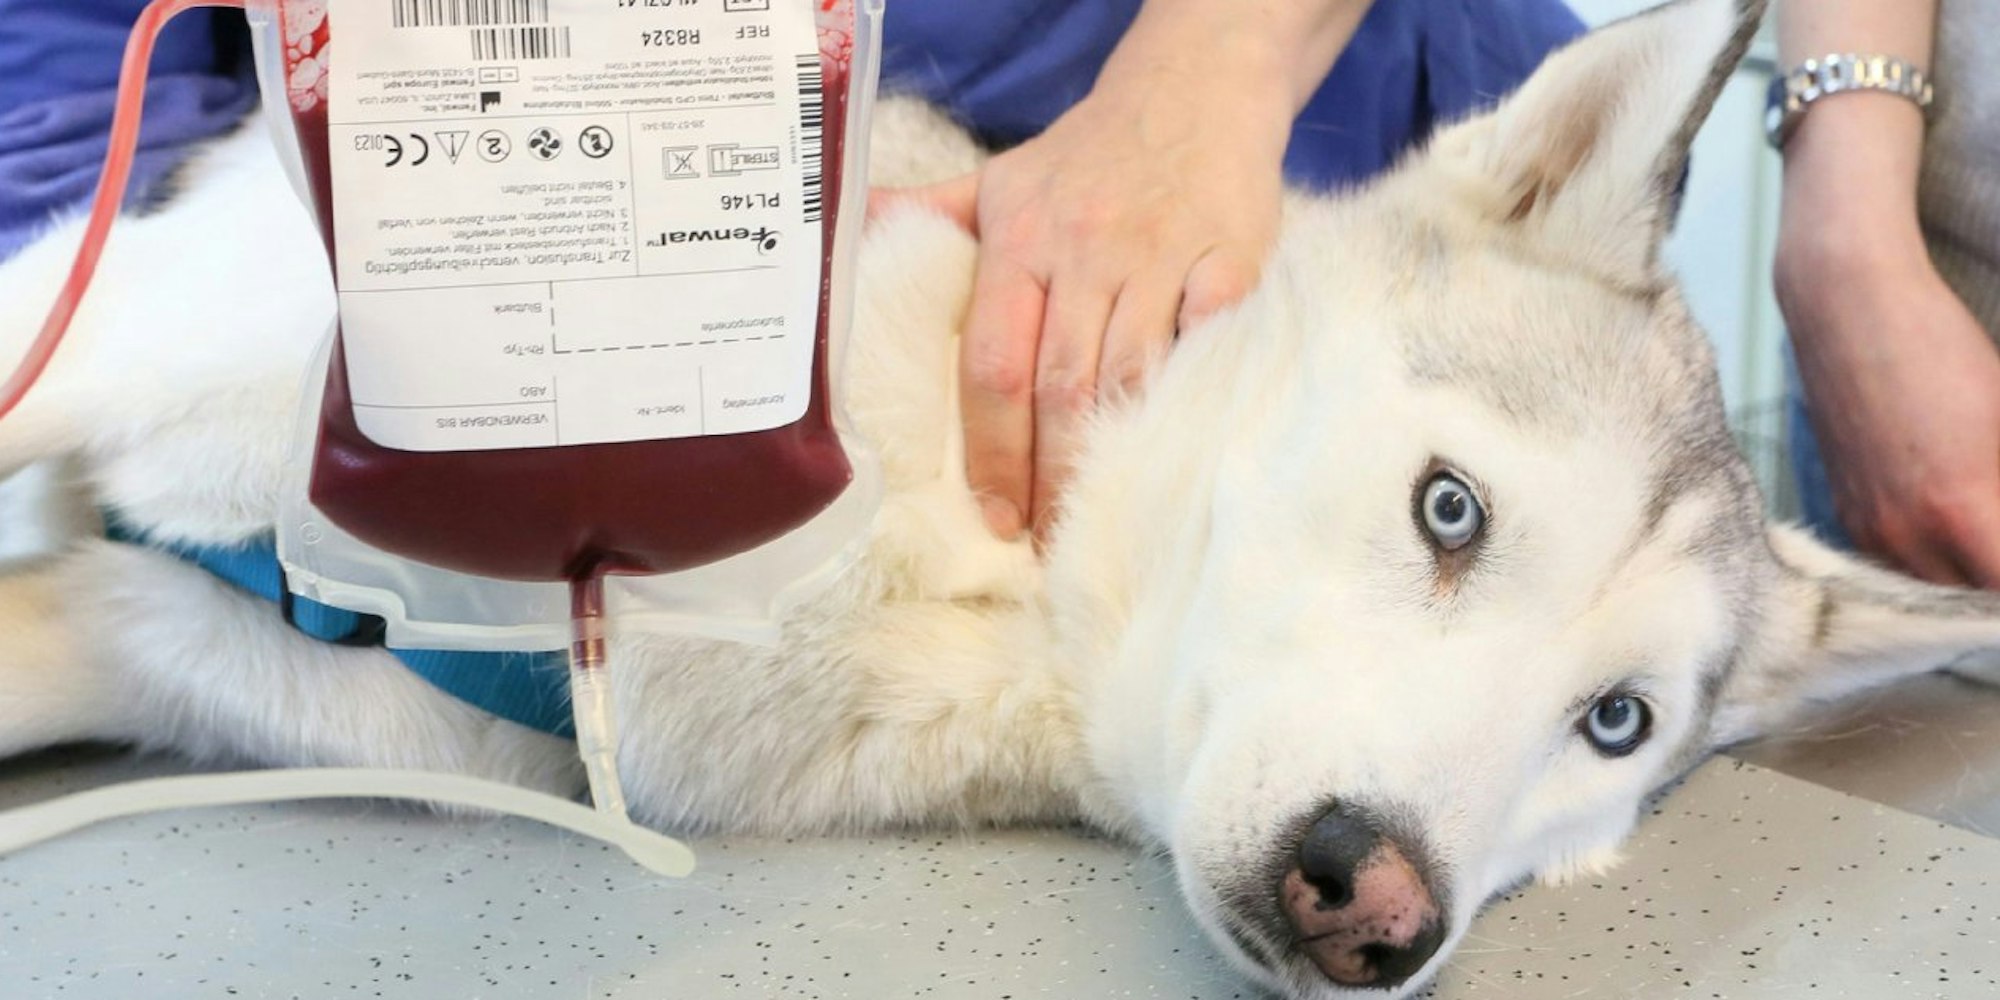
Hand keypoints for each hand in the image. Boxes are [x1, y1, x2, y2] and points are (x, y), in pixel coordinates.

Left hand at [899, 79, 1286, 542]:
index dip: (992, 450)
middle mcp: (1085, 248)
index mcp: (1020, 240)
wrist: (1194, 87)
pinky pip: (1210, 338)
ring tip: (1106, 518)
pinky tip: (1180, 451)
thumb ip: (929, 217)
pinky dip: (1195, 395)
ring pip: (1133, 376)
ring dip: (1119, 456)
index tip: (994, 514)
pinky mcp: (1231, 255)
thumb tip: (850, 231)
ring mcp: (1160, 253)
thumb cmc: (1088, 155)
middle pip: (1061, 386)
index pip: (994, 364)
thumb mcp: (999, 179)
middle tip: (1048, 542)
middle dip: (1052, 475)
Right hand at [1783, 253, 1999, 586]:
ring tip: (1992, 555)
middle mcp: (1905, 535)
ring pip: (1934, 596)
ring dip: (1971, 589)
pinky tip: (1959, 547)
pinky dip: (1936, 570)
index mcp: (1960, 512)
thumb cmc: (1942, 348)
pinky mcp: (1848, 514)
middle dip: (1997, 591)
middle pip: (1973, 607)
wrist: (1846, 308)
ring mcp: (1868, 529)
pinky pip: (1899, 571)